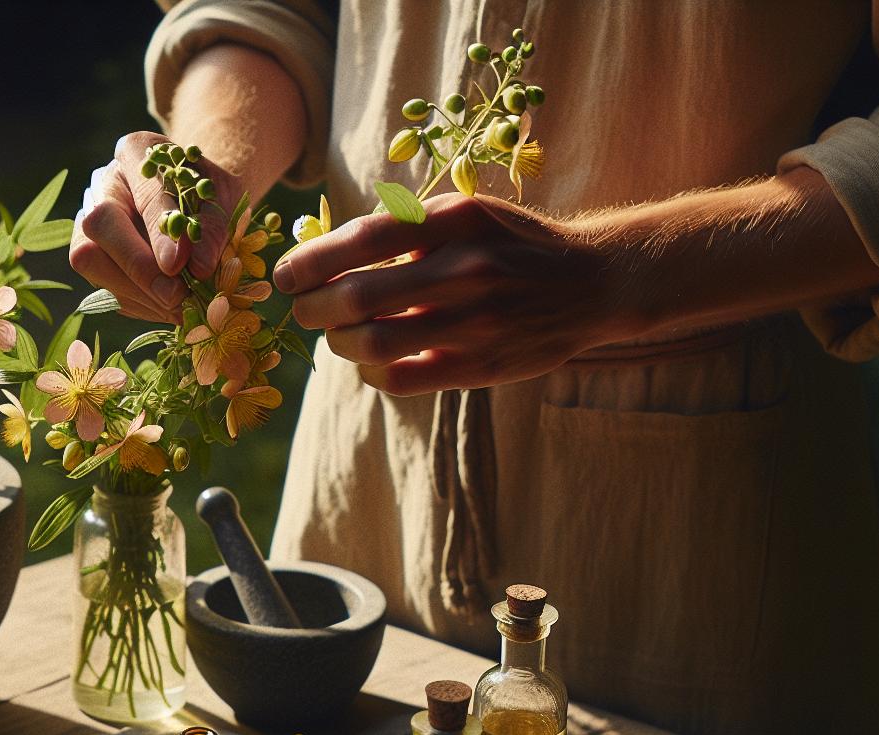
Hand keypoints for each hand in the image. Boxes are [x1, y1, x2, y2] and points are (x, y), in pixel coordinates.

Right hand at [70, 131, 245, 322]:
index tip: (178, 264)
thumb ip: (214, 226)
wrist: (193, 203)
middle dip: (138, 267)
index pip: (143, 193)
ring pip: (89, 258)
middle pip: (99, 224)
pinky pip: (100, 285)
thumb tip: (199, 267)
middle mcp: (104, 184)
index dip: (159, 232)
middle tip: (177, 295)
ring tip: (178, 306)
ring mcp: (88, 220)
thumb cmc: (208, 194)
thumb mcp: (224, 198)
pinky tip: (167, 306)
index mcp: (138, 152)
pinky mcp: (89, 255)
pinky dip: (136, 303)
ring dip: (135, 291)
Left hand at [272, 194, 648, 395]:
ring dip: (338, 343)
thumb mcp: (465, 213)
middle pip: (357, 297)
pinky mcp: (481, 366)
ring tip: (336, 335)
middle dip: (313, 308)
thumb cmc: (510, 243)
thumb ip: (404, 228)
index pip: (363, 238)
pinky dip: (370, 371)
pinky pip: (400, 377)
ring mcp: (476, 322)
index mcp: (456, 220)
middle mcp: (466, 269)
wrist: (592, 282)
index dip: (311, 260)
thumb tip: (323, 253)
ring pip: (373, 343)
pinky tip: (370, 360)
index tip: (286, 276)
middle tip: (302, 310)